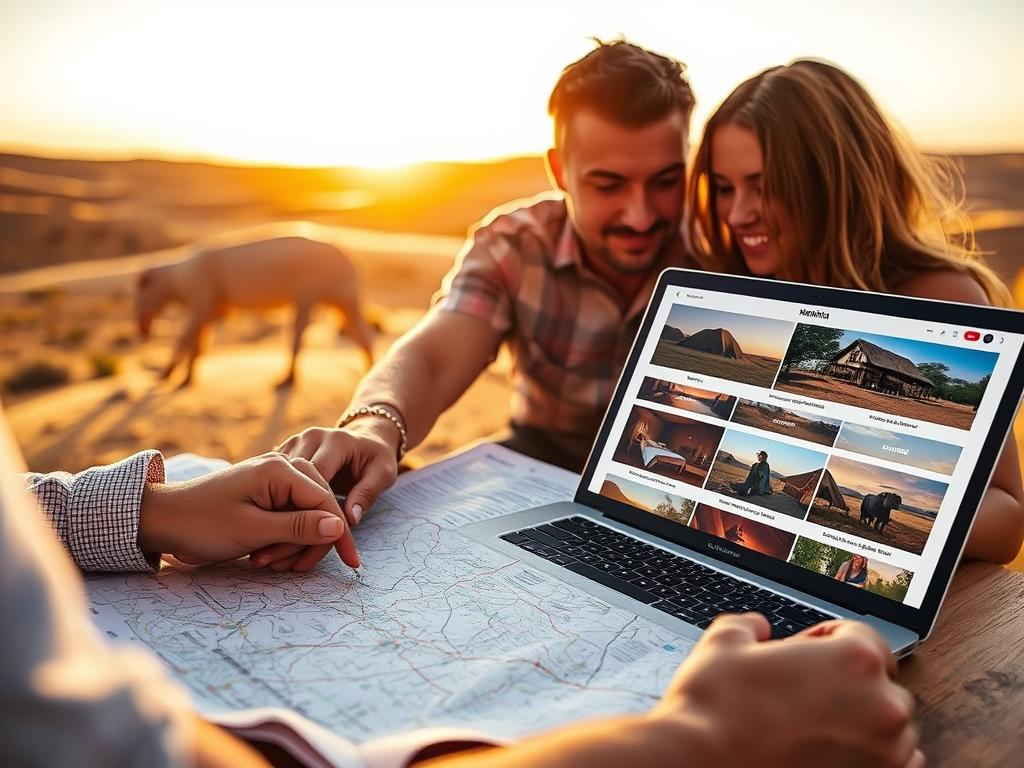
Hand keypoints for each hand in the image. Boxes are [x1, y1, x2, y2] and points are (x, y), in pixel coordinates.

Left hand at [138, 453, 359, 568]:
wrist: (162, 519)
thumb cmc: (203, 523)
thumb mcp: (253, 530)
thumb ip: (298, 527)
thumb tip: (338, 526)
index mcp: (281, 469)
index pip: (325, 501)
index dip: (340, 534)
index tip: (352, 563)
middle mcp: (281, 466)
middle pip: (319, 505)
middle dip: (312, 541)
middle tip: (290, 570)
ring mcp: (272, 477)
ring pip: (306, 512)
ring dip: (295, 542)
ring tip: (269, 565)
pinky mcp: (264, 491)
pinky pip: (289, 514)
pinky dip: (284, 537)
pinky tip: (268, 556)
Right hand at [252, 421, 399, 569]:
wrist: (366, 436)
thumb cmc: (378, 457)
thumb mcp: (383, 473)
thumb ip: (367, 494)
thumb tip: (351, 520)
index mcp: (335, 441)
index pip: (320, 478)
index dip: (318, 513)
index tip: (318, 543)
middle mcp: (310, 438)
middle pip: (294, 481)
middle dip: (291, 519)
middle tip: (291, 554)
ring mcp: (294, 442)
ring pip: (279, 484)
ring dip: (277, 517)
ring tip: (275, 551)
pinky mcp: (284, 452)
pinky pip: (276, 482)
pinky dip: (274, 507)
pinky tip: (273, 534)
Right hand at [650, 614, 921, 767]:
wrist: (698, 763)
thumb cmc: (715, 708)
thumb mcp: (725, 640)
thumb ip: (752, 625)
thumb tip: (758, 630)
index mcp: (856, 660)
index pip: (863, 637)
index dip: (827, 641)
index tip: (806, 654)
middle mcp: (883, 708)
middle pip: (880, 683)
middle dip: (847, 685)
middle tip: (802, 693)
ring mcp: (884, 756)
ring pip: (891, 729)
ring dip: (861, 723)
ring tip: (811, 727)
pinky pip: (898, 767)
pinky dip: (870, 758)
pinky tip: (831, 753)